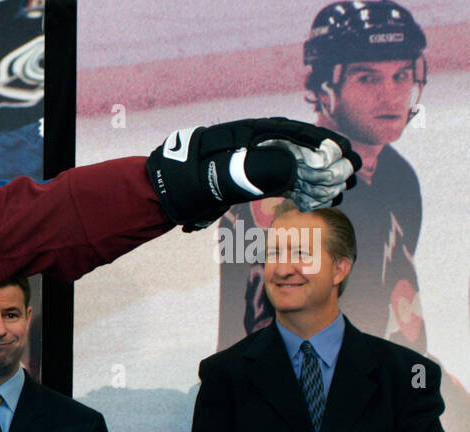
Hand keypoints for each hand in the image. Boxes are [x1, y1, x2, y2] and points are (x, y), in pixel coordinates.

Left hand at [146, 117, 360, 230]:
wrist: (177, 185)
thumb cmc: (201, 172)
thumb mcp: (233, 169)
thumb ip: (265, 169)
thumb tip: (294, 174)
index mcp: (262, 131)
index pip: (303, 133)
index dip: (329, 143)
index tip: (349, 153)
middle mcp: (266, 143)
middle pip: (307, 149)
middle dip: (332, 162)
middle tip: (354, 174)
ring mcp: (262, 160)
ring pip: (300, 167)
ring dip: (321, 179)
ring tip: (342, 191)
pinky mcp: (256, 178)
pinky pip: (287, 181)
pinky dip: (303, 190)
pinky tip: (318, 201)